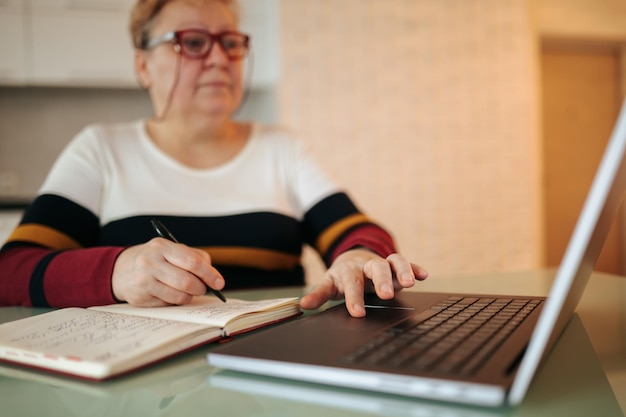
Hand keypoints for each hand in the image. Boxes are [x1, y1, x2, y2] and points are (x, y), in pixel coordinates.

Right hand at [111, 237, 224, 305]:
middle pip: (187, 282)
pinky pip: (168, 305)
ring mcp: (143, 282)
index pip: (192, 261)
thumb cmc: (156, 259)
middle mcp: (150, 262)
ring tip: (186, 290)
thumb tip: (213, 276)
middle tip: (202, 288)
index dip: (209, 274)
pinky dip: (175, 301)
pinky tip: (169, 293)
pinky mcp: (139, 299)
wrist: (122, 269)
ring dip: (189, 296)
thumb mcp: (172, 250)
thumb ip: (195, 258)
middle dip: (200, 288)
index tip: (219, 283)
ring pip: (179, 297)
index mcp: (162, 247)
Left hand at [299, 248, 427, 316]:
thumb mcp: (329, 284)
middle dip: (381, 280)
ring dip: (402, 270)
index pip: (351, 284)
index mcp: (349, 271)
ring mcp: (382, 263)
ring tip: (409, 283)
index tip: (357, 312)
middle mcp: (367, 265)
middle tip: (386, 294)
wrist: (351, 258)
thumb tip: (303, 305)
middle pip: (375, 268)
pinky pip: (406, 263)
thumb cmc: (341, 276)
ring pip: (393, 261)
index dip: (354, 298)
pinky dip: (415, 267)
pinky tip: (423, 275)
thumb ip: (319, 295)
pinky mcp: (394, 265)